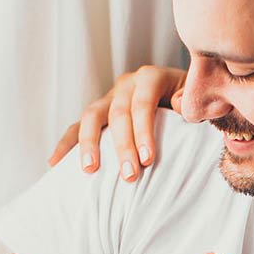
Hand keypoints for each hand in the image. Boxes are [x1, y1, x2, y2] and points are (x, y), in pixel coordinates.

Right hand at [48, 65, 187, 180]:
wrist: (181, 95)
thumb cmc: (192, 104)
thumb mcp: (198, 99)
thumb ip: (190, 102)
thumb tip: (177, 105)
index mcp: (151, 77)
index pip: (143, 103)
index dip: (144, 131)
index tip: (148, 159)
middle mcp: (127, 84)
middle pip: (118, 113)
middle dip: (122, 146)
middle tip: (129, 176)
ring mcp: (109, 97)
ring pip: (91, 116)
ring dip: (89, 144)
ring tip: (90, 171)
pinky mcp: (99, 113)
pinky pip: (76, 126)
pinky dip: (66, 144)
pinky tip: (54, 164)